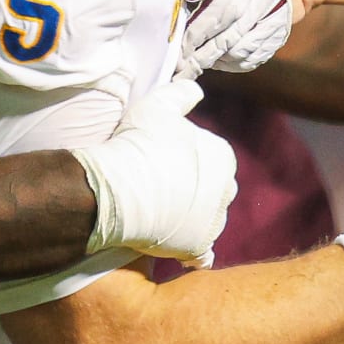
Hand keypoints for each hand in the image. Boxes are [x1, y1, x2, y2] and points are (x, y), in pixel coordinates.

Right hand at [72, 79, 237, 265]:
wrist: (117, 191)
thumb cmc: (138, 144)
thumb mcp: (158, 104)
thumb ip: (182, 93)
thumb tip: (195, 89)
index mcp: (223, 157)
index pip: (212, 156)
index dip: (186, 156)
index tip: (162, 157)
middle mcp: (226, 191)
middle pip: (213, 188)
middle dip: (194, 187)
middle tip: (160, 183)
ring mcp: (213, 223)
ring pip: (207, 218)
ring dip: (191, 216)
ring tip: (158, 211)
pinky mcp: (196, 248)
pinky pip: (201, 253)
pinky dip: (192, 249)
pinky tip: (173, 241)